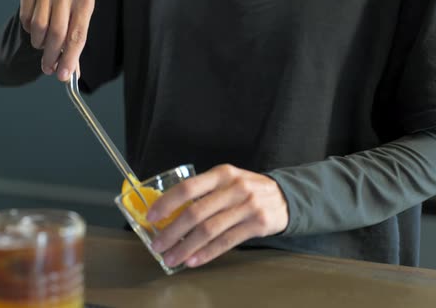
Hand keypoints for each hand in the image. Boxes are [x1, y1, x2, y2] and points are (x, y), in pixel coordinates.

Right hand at [19, 0, 94, 80]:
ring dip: (39, 42)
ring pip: (39, 26)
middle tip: (48, 69)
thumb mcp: (76, 29)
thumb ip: (73, 52)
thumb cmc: (69, 14)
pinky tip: (36, 28)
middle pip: (57, 32)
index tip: (62, 76)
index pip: (77, 36)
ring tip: (44, 43)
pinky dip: (29, 29)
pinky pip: (25, 17)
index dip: (69, 59)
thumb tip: (67, 77)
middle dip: (52, 56)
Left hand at [147, 164, 287, 267]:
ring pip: (209, 230)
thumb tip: (168, 214)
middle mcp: (233, 187)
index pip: (188, 188)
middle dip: (172, 231)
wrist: (285, 197)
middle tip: (157, 245)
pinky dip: (207, 253)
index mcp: (221, 174)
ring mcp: (247, 205)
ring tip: (171, 257)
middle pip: (196, 212)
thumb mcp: (227, 181)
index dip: (166, 203)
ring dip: (186, 247)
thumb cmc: (246, 190)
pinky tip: (193, 260)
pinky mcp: (257, 223)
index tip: (151, 217)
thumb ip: (203, 192)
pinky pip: (226, 241)